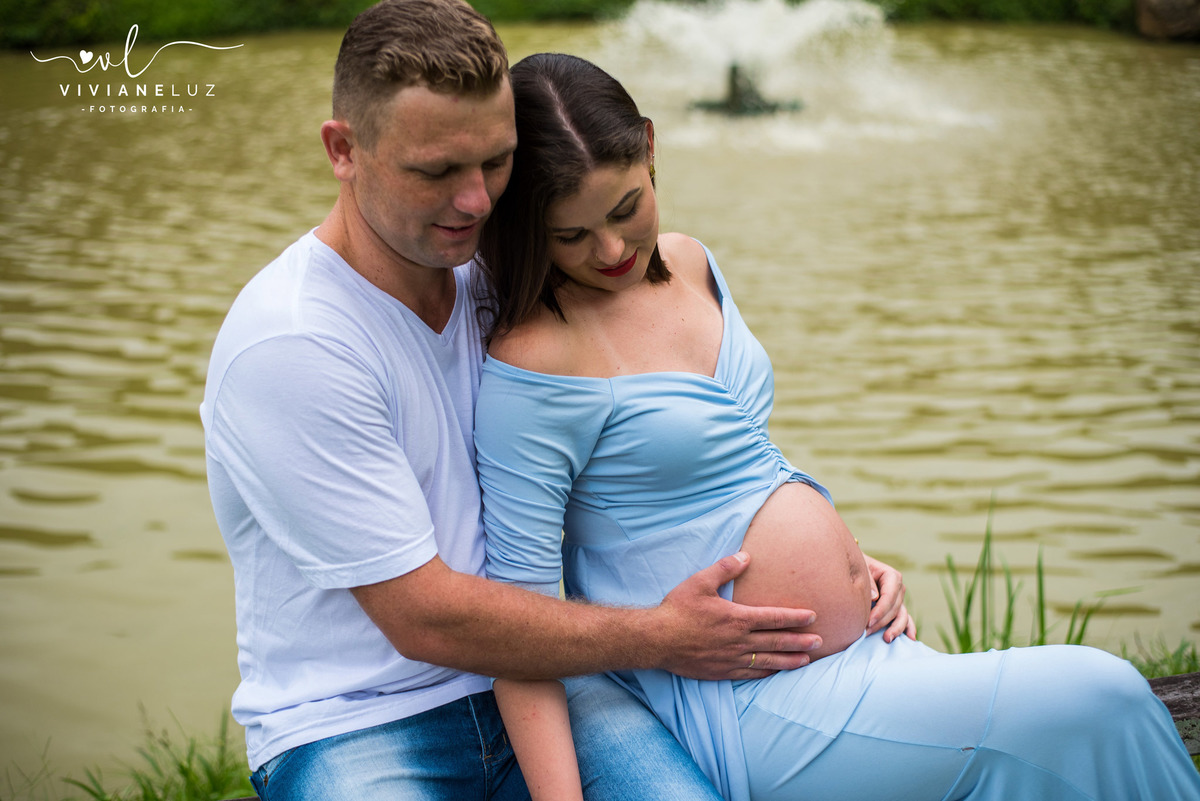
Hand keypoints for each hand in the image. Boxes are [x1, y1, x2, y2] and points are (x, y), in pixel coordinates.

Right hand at [653, 551, 820, 680]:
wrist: (657, 640)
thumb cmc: (678, 609)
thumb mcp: (700, 582)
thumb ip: (725, 569)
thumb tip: (747, 557)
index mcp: (737, 618)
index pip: (774, 617)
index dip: (795, 617)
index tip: (813, 616)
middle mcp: (738, 641)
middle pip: (776, 641)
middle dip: (800, 641)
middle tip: (820, 641)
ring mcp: (731, 658)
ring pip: (767, 660)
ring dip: (789, 660)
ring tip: (807, 661)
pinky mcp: (721, 671)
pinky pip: (749, 674)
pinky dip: (766, 672)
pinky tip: (774, 672)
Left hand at [863, 554, 915, 641]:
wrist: (855, 567)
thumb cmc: (856, 567)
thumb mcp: (860, 569)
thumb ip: (868, 581)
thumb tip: (875, 597)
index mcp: (891, 576)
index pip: (889, 596)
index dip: (880, 611)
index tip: (868, 622)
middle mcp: (898, 589)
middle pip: (894, 609)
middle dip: (881, 622)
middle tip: (865, 632)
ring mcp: (899, 599)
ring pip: (902, 616)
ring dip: (895, 629)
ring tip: (887, 639)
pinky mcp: (897, 608)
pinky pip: (906, 619)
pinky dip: (908, 628)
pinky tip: (910, 638)